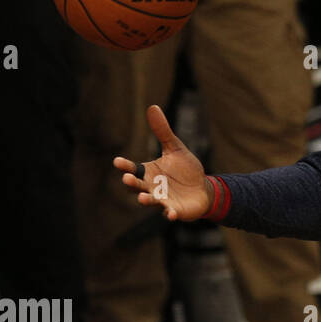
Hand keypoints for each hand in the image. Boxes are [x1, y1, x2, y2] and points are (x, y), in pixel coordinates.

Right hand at [114, 104, 212, 221]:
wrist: (203, 189)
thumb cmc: (186, 170)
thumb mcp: (175, 148)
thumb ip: (163, 132)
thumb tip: (152, 107)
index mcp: (149, 172)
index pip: (134, 168)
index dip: (125, 166)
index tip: (117, 161)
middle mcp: (152, 187)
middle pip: (138, 186)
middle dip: (132, 183)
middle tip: (127, 179)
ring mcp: (162, 200)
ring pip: (150, 201)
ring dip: (146, 199)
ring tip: (142, 198)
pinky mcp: (175, 210)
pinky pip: (169, 213)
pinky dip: (169, 214)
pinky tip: (170, 214)